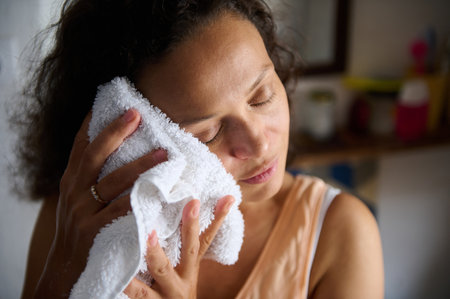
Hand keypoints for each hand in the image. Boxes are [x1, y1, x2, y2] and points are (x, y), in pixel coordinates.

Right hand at [33, 109, 167, 297]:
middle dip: (115, 133)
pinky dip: (138, 201)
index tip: (112, 103)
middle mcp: (74, 192)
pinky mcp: (95, 231)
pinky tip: (157, 191)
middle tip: (137, 114)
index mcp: (71, 180)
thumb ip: (93, 178)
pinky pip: (120, 212)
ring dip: (139, 166)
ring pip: (113, 183)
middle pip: (94, 156)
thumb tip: (118, 152)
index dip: (94, 123)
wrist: (66, 267)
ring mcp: (83, 212)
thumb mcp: (77, 199)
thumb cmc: (79, 228)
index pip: (80, 146)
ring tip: (163, 154)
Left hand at [124, 195, 234, 298]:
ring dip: (156, 252)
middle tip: (193, 203)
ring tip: (150, 234)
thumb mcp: (184, 271)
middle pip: (191, 249)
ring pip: (162, 270)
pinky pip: (138, 293)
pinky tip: (121, 271)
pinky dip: (128, 283)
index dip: (217, 219)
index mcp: (191, 266)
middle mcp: (184, 278)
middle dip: (191, 226)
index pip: (207, 239)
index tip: (227, 198)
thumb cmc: (174, 292)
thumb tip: (179, 214)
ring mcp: (168, 291)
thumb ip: (182, 248)